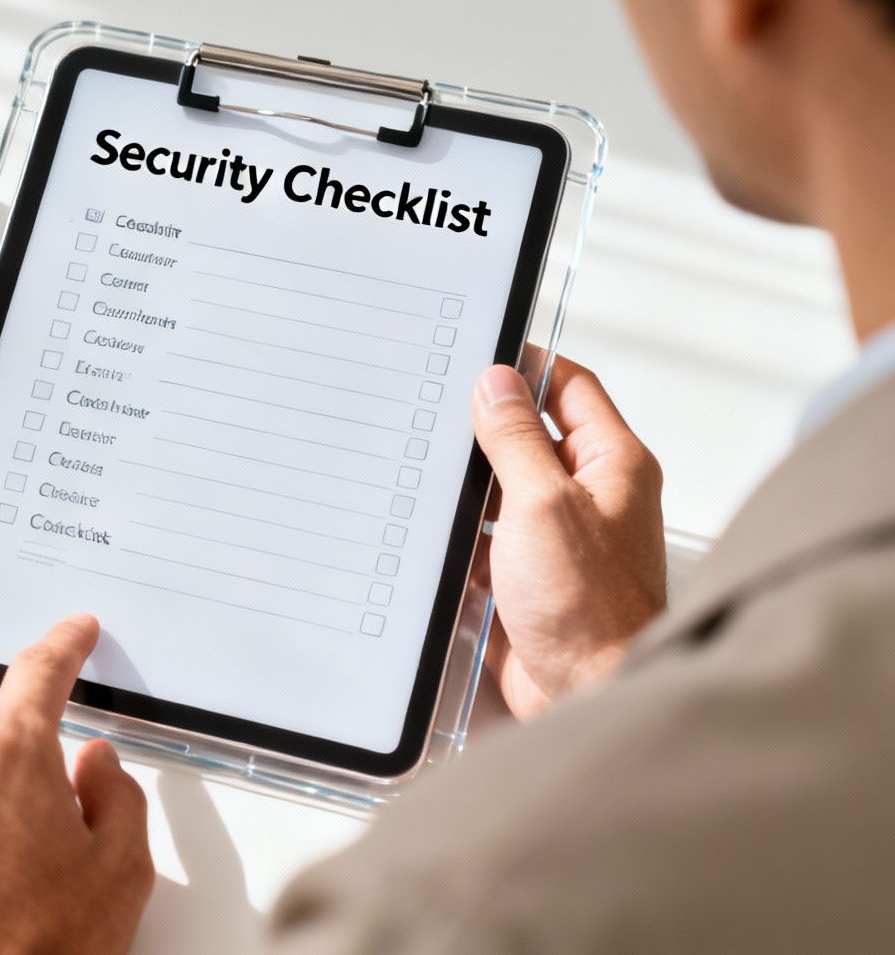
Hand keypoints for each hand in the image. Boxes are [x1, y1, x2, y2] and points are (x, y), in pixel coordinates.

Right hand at [472, 359, 667, 718]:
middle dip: (485, 429)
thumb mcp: (543, 503)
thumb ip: (517, 439)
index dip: (527, 365)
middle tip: (440, 413)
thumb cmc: (591, 609)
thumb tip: (498, 384)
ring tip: (433, 474)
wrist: (589, 692)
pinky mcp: (530, 577)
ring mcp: (559, 538)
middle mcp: (592, 497)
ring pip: (503, 489)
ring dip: (470, 487)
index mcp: (614, 465)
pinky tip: (437, 535)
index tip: (480, 355)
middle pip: (532, 437)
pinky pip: (488, 539)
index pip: (571, 388)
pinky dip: (462, 536)